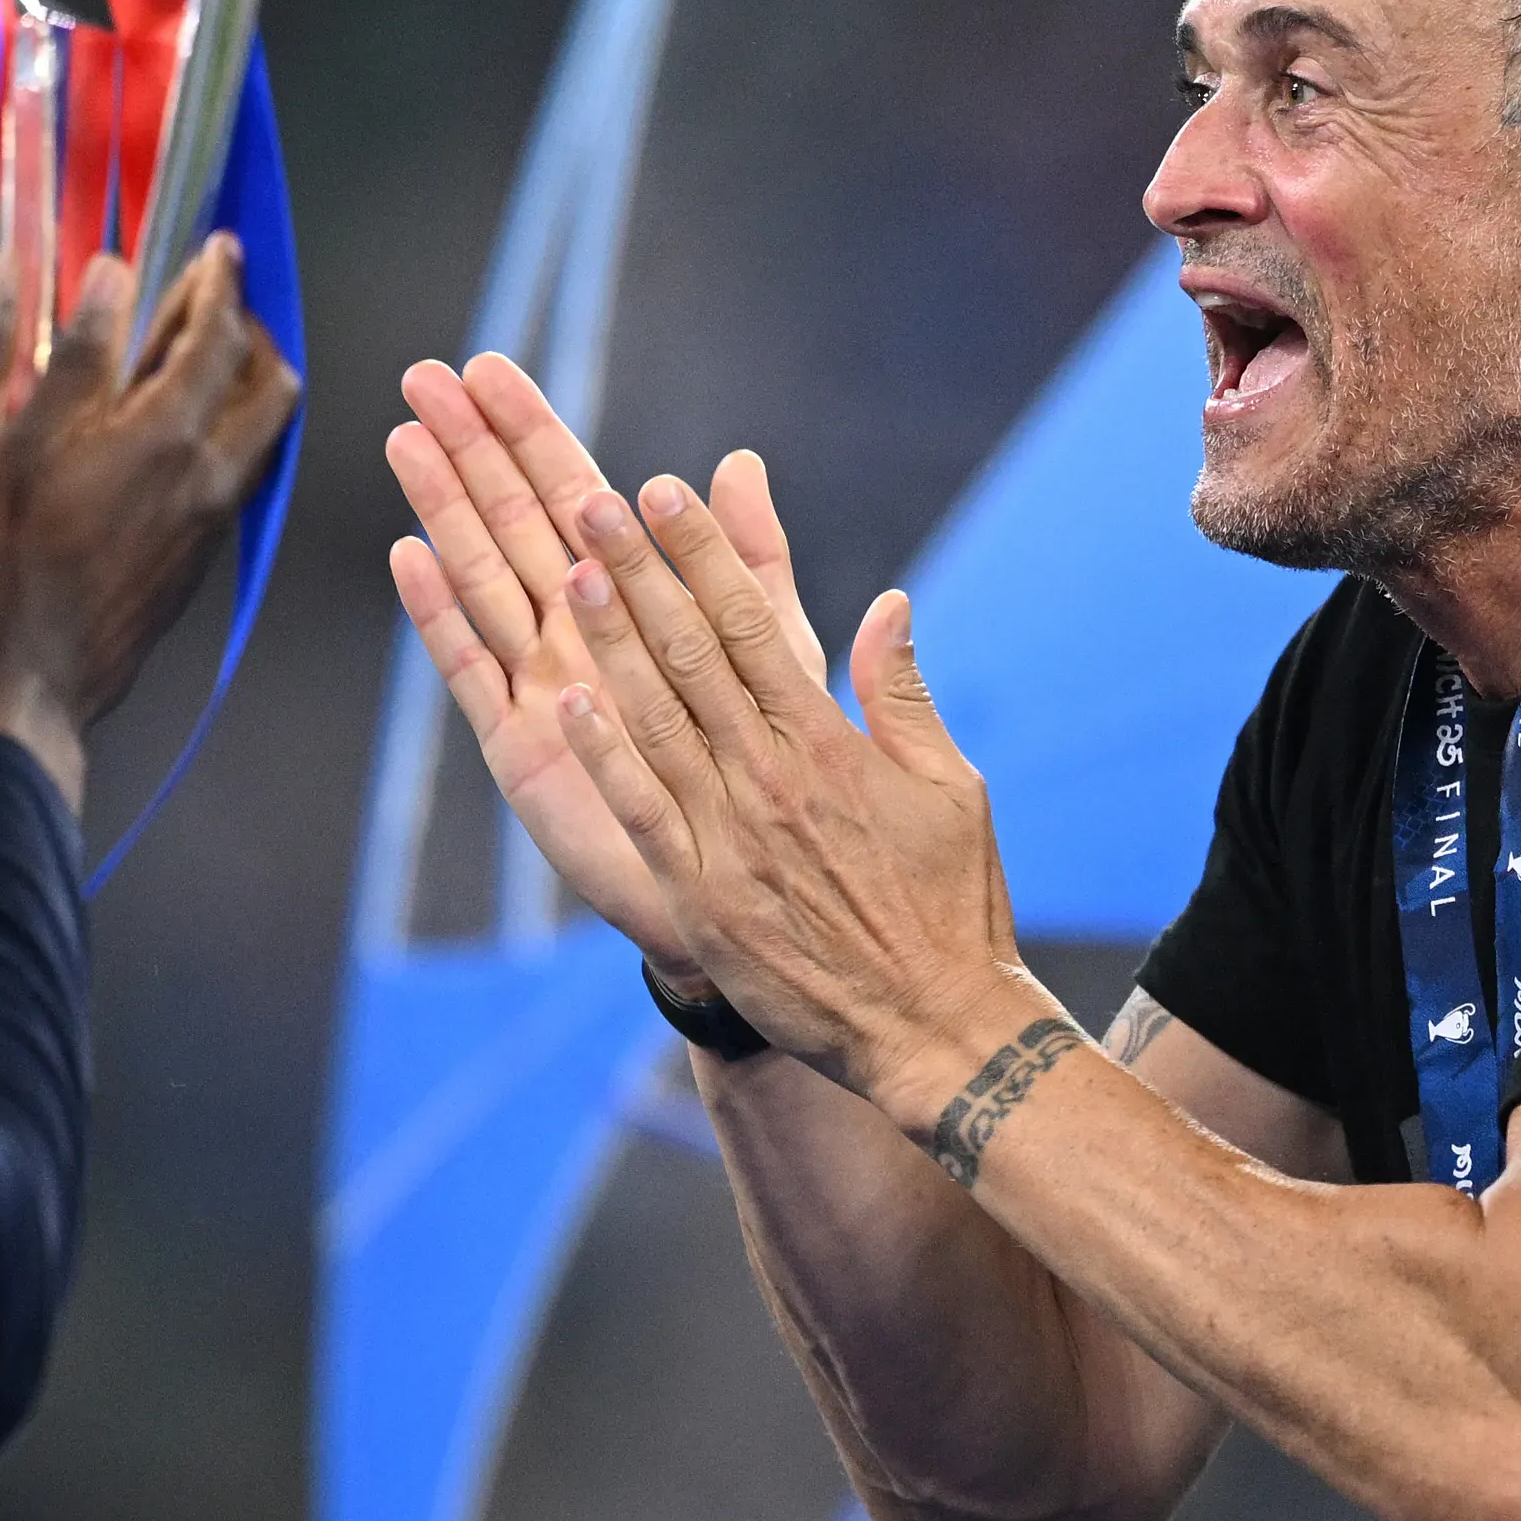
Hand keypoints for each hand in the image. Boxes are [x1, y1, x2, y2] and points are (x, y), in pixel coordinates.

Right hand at [0, 236, 301, 808]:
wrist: (24, 690)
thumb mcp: (12, 448)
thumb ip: (72, 358)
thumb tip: (113, 276)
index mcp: (164, 435)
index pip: (217, 333)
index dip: (219, 281)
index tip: (216, 248)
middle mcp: (208, 475)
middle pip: (269, 381)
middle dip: (247, 328)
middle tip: (204, 300)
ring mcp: (209, 521)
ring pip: (261, 431)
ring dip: (243, 380)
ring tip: (187, 358)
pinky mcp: (198, 557)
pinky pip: (237, 471)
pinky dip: (224, 428)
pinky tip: (169, 427)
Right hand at [385, 352, 822, 980]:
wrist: (751, 875)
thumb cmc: (767, 758)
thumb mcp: (773, 646)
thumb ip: (751, 559)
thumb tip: (741, 461)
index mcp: (631, 594)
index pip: (570, 490)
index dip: (530, 429)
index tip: (488, 366)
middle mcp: (573, 626)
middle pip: (511, 519)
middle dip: (470, 447)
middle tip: (424, 376)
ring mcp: (537, 678)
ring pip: (483, 575)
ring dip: (444, 509)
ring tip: (406, 441)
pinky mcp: (517, 741)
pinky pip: (473, 668)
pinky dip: (442, 613)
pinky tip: (410, 557)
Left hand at [547, 472, 1037, 1118]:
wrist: (931, 1029)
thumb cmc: (950, 906)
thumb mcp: (952, 787)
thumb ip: (902, 693)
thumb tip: (888, 603)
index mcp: (829, 742)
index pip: (752, 623)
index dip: (700, 552)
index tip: (663, 491)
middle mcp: (771, 777)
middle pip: (691, 654)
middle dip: (638, 572)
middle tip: (591, 502)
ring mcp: (729, 836)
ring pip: (656, 719)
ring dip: (609, 643)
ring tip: (567, 572)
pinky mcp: (701, 894)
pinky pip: (643, 811)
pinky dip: (605, 755)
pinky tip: (568, 700)